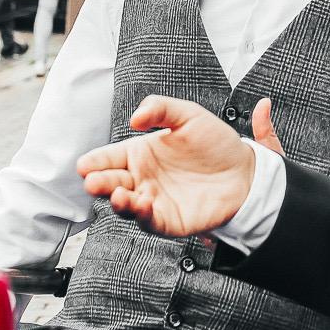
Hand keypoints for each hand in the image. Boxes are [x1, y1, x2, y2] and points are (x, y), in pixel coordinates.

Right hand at [76, 95, 278, 235]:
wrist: (245, 171)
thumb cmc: (215, 143)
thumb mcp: (189, 115)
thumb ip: (161, 108)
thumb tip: (135, 119)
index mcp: (141, 153)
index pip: (109, 157)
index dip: (95, 161)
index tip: (84, 164)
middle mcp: (142, 178)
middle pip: (111, 182)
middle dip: (99, 182)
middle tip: (92, 180)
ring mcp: (152, 200)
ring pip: (125, 204)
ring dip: (117, 201)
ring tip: (117, 194)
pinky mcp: (167, 220)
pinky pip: (149, 220)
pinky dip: (142, 214)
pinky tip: (142, 203)